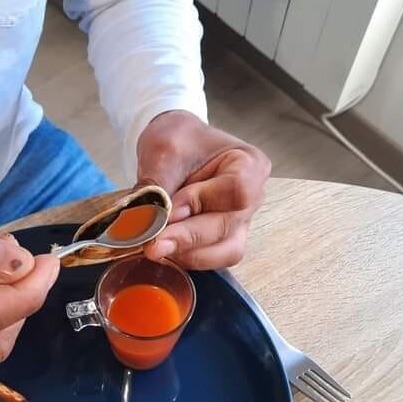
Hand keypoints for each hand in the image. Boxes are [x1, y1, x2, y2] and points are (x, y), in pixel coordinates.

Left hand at [136, 110, 270, 268]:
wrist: (174, 149)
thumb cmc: (177, 142)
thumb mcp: (163, 150)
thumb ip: (159, 186)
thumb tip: (149, 224)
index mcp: (250, 164)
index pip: (236, 191)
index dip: (200, 202)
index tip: (169, 206)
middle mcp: (252, 198)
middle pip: (227, 227)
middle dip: (187, 237)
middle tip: (152, 243)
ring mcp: (239, 223)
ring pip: (223, 252)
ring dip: (188, 253)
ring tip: (155, 247)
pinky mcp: (222, 241)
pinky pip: (210, 260)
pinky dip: (185, 258)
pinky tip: (162, 250)